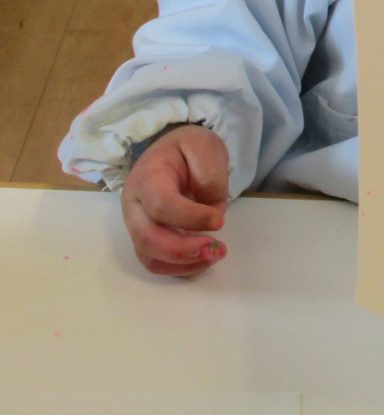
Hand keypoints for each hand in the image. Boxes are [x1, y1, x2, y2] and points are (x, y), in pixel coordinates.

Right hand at [120, 125, 229, 276]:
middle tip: (216, 248)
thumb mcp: (204, 146)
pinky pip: (156, 262)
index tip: (219, 220)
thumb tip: (210, 210)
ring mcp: (137, 223)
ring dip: (183, 263)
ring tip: (215, 255)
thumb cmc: (189, 147)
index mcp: (148, 176)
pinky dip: (180, 267)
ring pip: (149, 256)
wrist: (175, 149)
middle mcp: (135, 203)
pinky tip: (204, 259)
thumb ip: (209, 176)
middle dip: (183, 251)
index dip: (191, 218)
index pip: (161, 205)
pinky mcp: (146, 236)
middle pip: (147, 238)